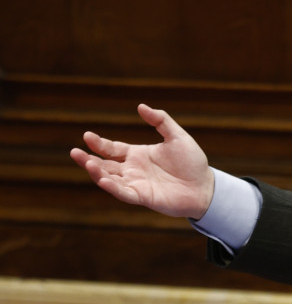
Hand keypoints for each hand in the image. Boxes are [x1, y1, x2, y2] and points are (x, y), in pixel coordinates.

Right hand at [69, 104, 214, 219]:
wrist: (205, 186)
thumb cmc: (192, 162)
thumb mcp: (177, 136)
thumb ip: (161, 121)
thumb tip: (141, 106)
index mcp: (138, 155)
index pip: (112, 149)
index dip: (99, 143)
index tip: (87, 136)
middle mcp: (133, 170)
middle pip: (105, 164)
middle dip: (88, 159)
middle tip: (74, 152)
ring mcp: (136, 184)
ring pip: (110, 179)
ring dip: (96, 172)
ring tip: (86, 163)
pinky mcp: (143, 197)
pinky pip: (123, 193)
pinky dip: (112, 187)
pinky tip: (103, 179)